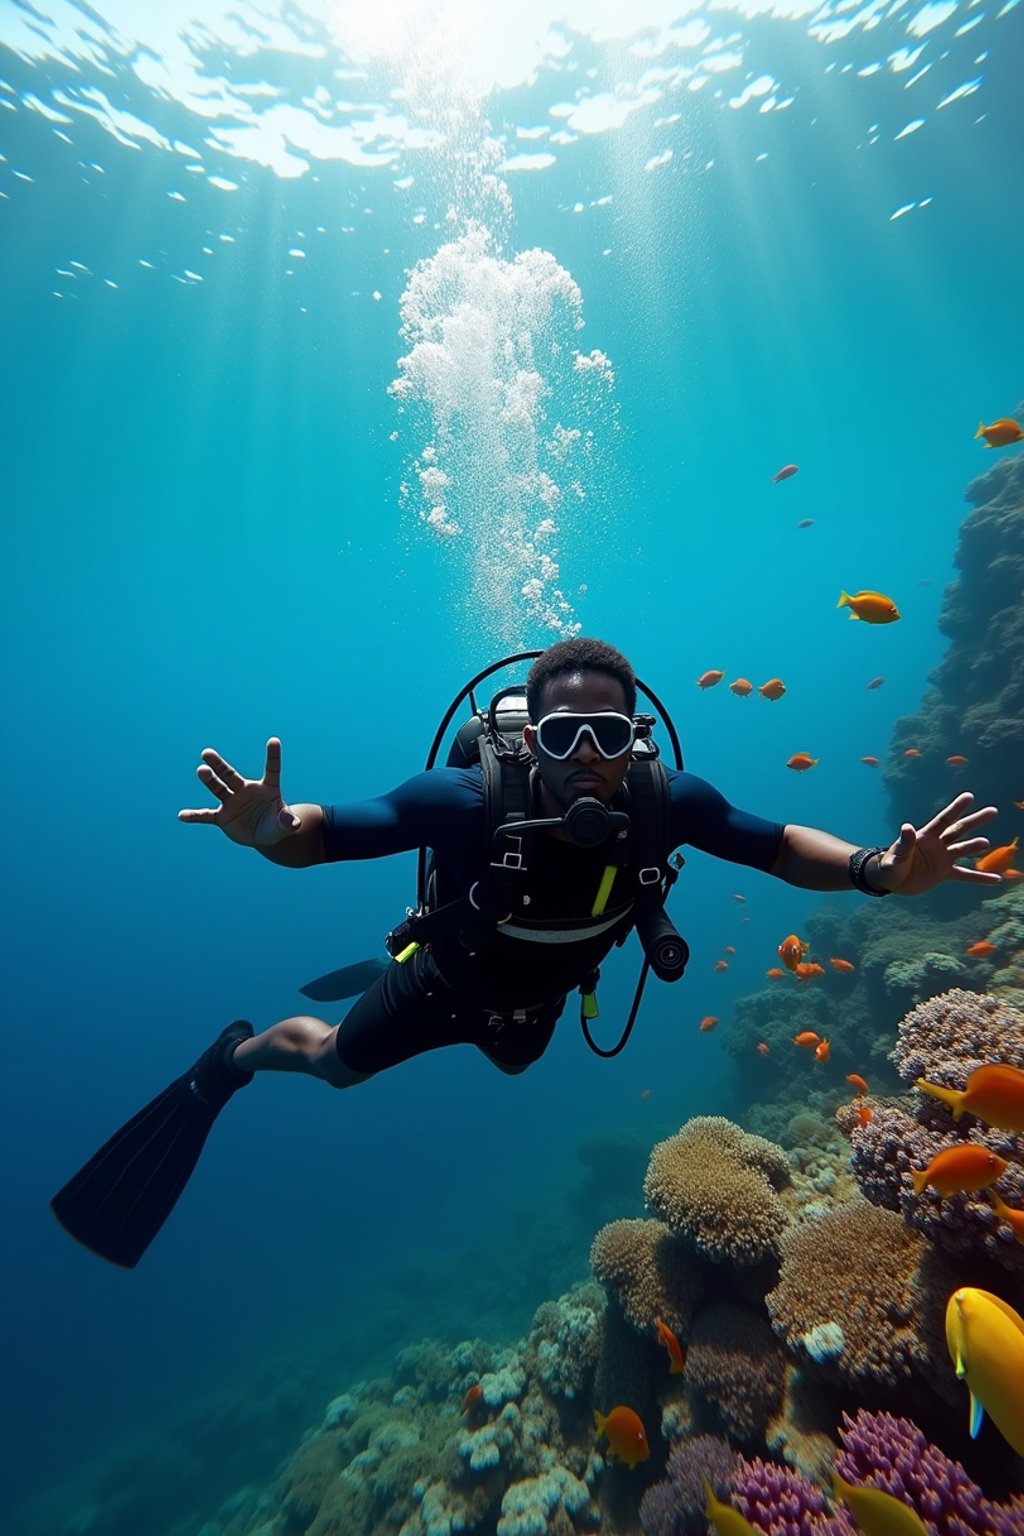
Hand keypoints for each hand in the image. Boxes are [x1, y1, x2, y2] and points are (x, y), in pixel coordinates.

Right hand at [178, 738, 301, 846]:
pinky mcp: (222, 817)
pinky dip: (195, 816)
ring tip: (201, 770)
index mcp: (267, 788)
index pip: (271, 769)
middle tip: (207, 753)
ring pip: (218, 788)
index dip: (273, 755)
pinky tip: (183, 816)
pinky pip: (206, 815)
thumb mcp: (284, 825)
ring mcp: (232, 802)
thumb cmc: (276, 825)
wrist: (263, 835)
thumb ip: (287, 822)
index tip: (274, 740)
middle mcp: (246, 790)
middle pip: (231, 774)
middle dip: (219, 765)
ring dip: (209, 780)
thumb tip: (294, 823)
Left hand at [873, 792, 1001, 895]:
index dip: (956, 808)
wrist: (891, 881)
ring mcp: (942, 858)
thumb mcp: (896, 856)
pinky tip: (996, 879)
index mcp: (926, 836)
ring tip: (985, 843)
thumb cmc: (890, 866)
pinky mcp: (944, 873)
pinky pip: (965, 875)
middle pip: (959, 830)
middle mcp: (937, 844)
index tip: (969, 796)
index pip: (944, 820)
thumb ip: (904, 843)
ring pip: (963, 849)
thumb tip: (907, 826)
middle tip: (993, 811)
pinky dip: (980, 877)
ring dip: (974, 846)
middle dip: (975, 821)